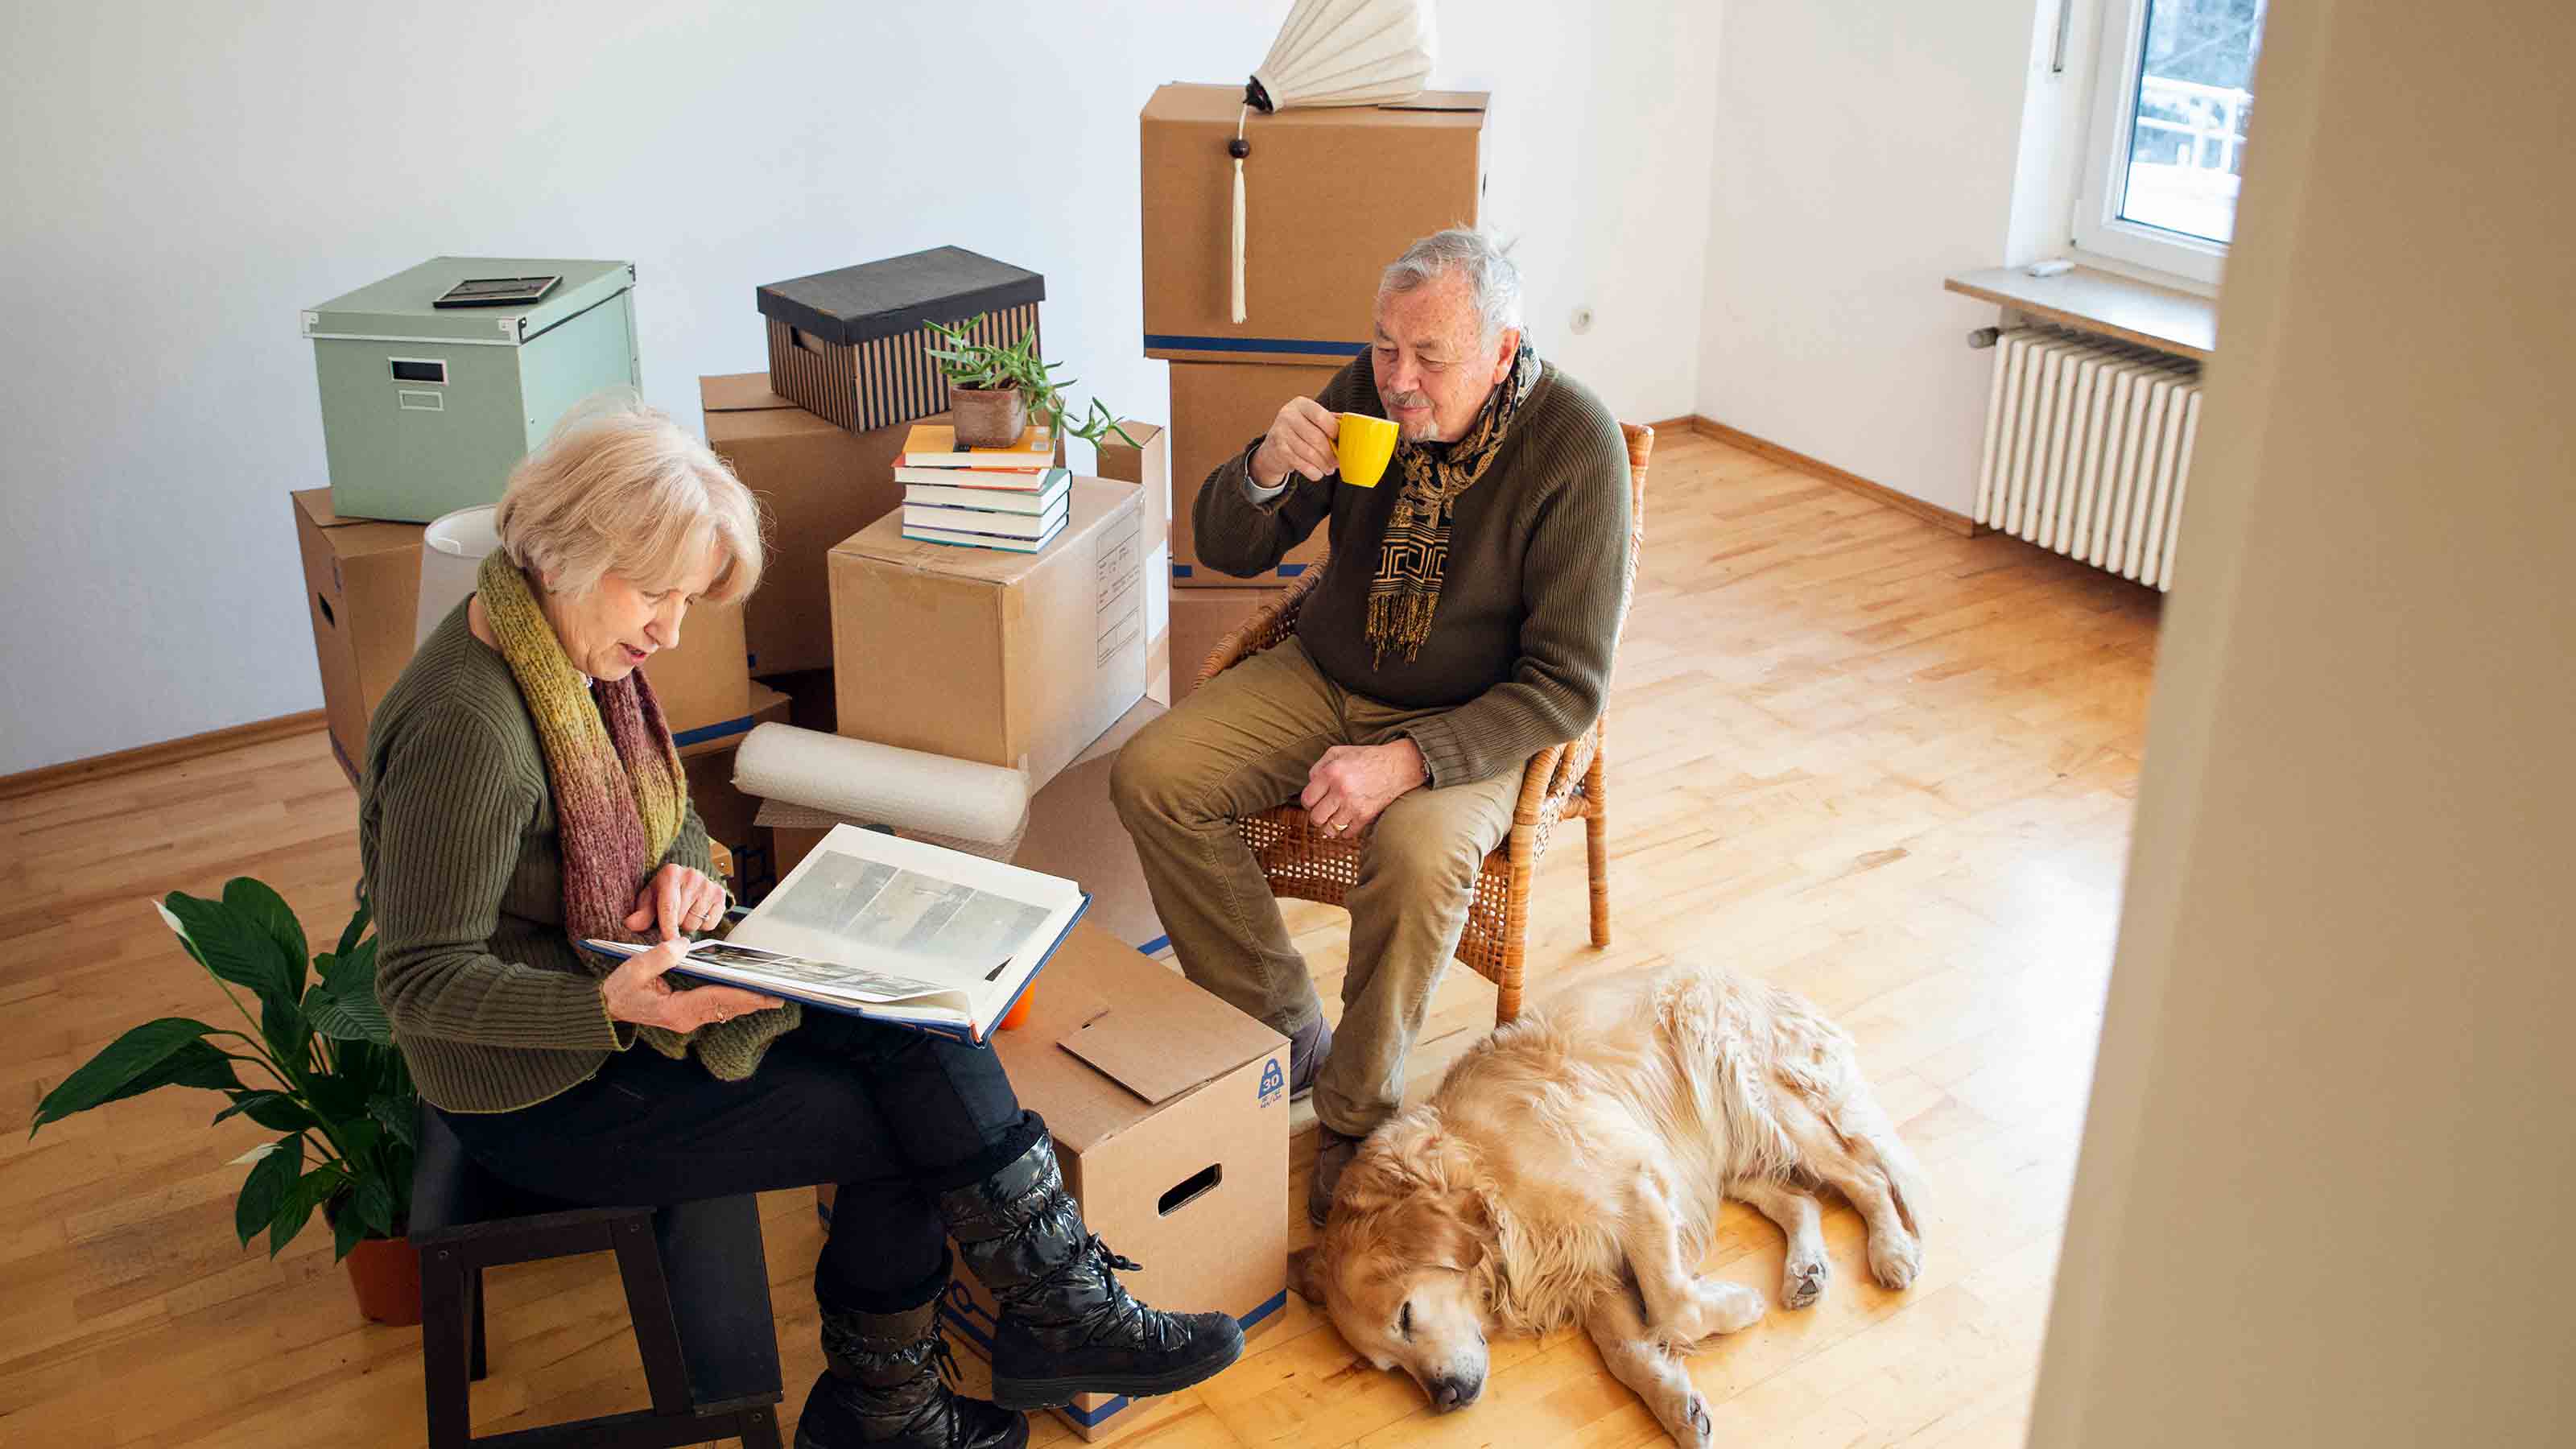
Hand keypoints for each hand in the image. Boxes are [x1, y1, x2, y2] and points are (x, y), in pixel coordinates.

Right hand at [601, 938, 783, 1031]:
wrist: (608, 1009)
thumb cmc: (620, 990)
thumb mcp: (633, 970)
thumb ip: (658, 957)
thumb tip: (683, 944)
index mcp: (676, 1010)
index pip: (716, 999)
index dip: (741, 995)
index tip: (763, 992)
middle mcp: (687, 1018)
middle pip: (727, 1007)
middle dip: (753, 999)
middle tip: (781, 993)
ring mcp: (689, 1018)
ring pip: (726, 1009)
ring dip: (748, 1001)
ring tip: (773, 992)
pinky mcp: (689, 1013)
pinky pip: (718, 1007)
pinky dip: (736, 1000)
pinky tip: (750, 992)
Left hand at [627, 863, 725, 941]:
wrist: (686, 879)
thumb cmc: (664, 891)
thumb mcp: (649, 898)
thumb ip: (641, 913)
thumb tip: (631, 924)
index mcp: (671, 873)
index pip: (670, 906)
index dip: (668, 927)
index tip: (669, 942)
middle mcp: (692, 876)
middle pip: (682, 917)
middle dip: (675, 923)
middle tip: (672, 915)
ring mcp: (708, 885)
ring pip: (696, 922)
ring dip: (688, 924)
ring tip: (685, 912)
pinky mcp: (721, 894)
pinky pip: (710, 924)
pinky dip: (702, 924)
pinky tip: (697, 912)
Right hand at [1250, 396, 1341, 487]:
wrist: (1272, 447)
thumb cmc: (1299, 432)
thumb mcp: (1312, 421)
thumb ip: (1331, 421)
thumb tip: (1353, 427)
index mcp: (1301, 404)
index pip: (1321, 416)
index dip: (1334, 430)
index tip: (1341, 441)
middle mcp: (1288, 415)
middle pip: (1317, 438)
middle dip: (1331, 453)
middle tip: (1338, 462)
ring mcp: (1281, 432)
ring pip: (1310, 453)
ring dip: (1323, 464)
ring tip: (1329, 468)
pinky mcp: (1278, 450)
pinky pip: (1301, 464)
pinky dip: (1313, 472)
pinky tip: (1318, 473)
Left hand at [1300, 740, 1429, 838]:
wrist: (1397, 767)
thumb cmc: (1366, 758)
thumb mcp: (1338, 752)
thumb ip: (1318, 767)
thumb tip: (1309, 785)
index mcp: (1331, 773)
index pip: (1307, 799)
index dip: (1308, 802)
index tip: (1314, 801)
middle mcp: (1341, 790)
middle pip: (1316, 818)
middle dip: (1317, 816)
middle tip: (1324, 810)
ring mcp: (1354, 805)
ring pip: (1330, 829)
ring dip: (1330, 825)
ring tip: (1335, 817)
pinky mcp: (1366, 816)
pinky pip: (1347, 833)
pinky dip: (1345, 830)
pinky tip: (1348, 820)